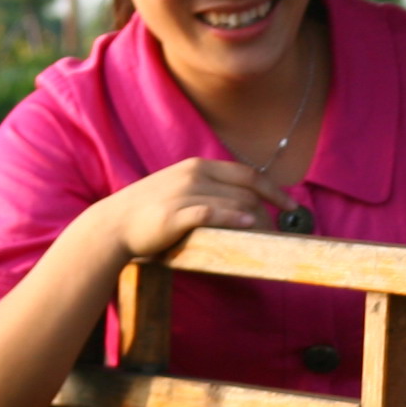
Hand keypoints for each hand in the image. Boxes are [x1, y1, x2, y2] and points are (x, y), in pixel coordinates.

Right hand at [102, 156, 283, 260]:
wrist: (113, 224)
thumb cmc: (152, 210)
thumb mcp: (182, 189)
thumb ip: (212, 189)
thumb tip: (250, 203)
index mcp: (198, 167)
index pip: (247, 174)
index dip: (274, 190)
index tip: (291, 206)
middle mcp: (193, 175)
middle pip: (247, 191)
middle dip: (269, 213)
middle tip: (277, 234)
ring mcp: (183, 193)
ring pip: (235, 203)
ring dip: (257, 222)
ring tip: (267, 239)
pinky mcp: (174, 214)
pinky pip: (211, 214)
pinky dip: (232, 218)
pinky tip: (247, 226)